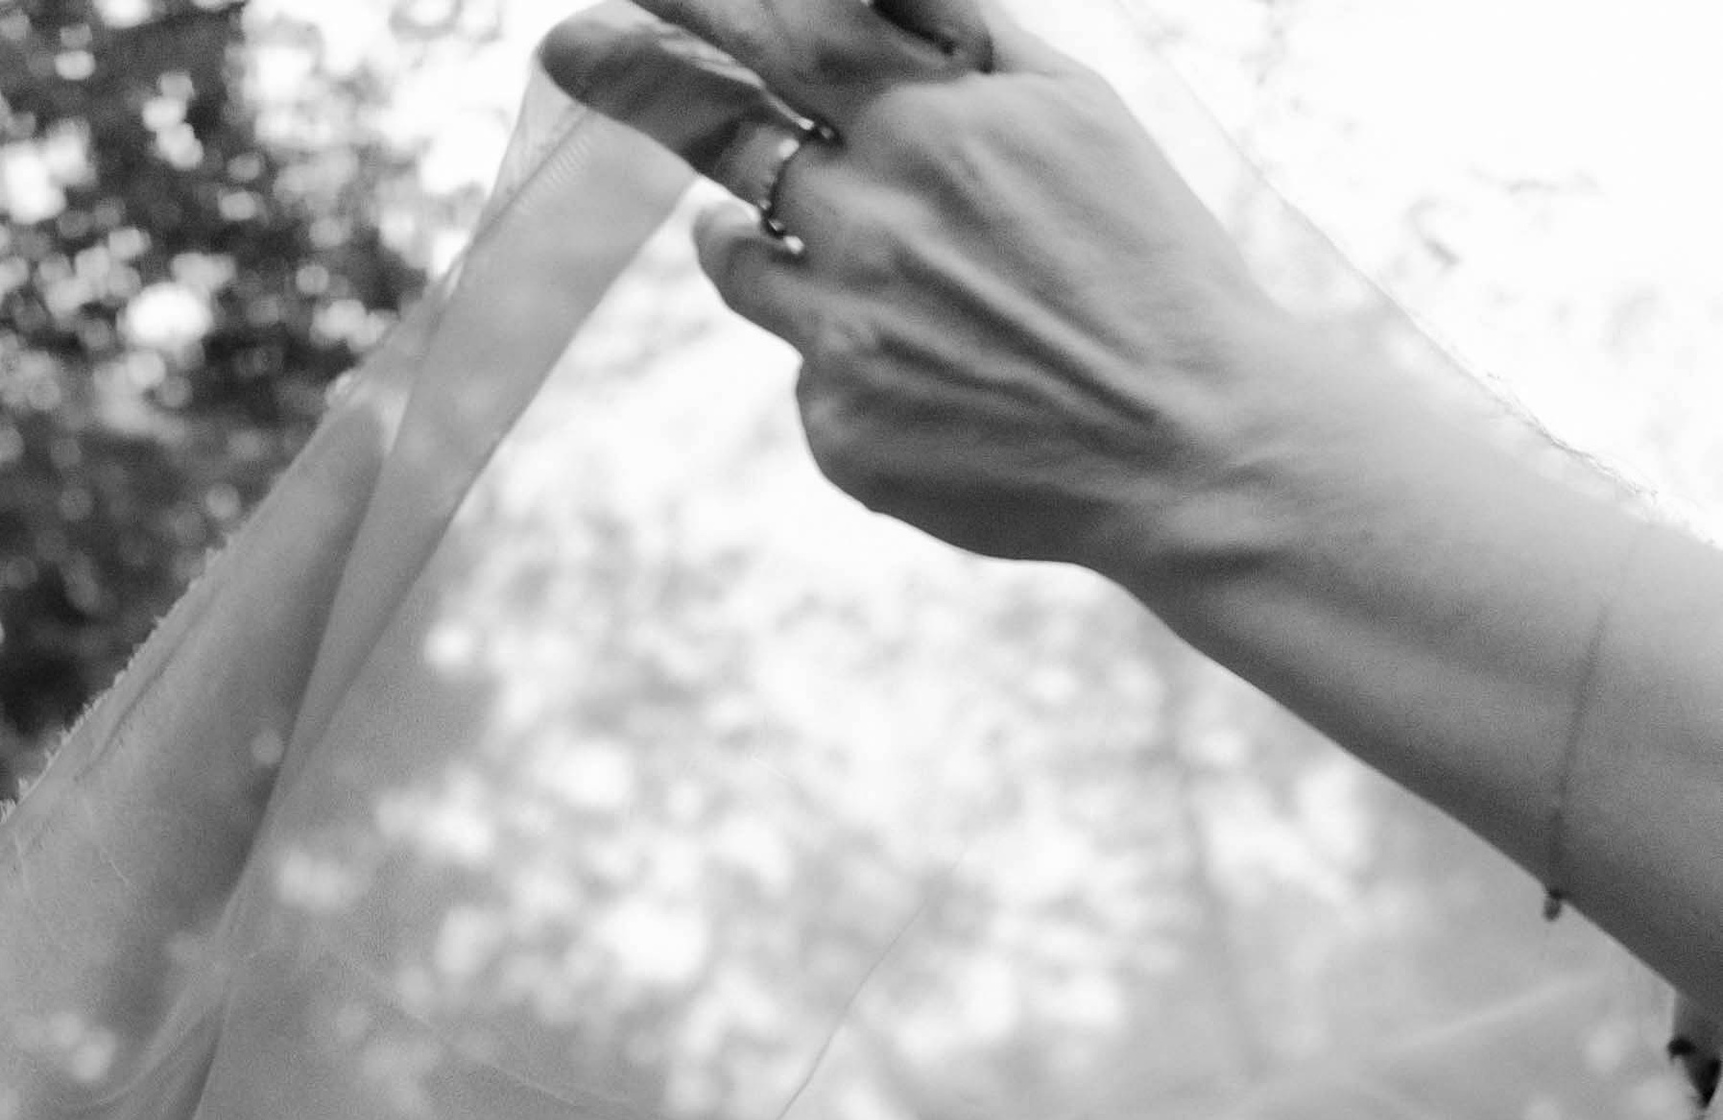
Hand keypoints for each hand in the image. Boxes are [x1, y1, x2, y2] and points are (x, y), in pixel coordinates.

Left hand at [539, 0, 1289, 573]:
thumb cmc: (1142, 260)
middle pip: (717, 125)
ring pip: (735, 253)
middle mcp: (871, 215)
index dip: (689, 3)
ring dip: (760, 233)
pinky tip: (939, 377)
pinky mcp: (840, 431)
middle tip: (566, 48)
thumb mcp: (1071, 106)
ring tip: (867, 258)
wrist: (1187, 440)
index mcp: (931, 121)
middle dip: (633, 73)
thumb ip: (954, 36)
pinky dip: (844, 354)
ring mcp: (844, 331)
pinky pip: (800, 367)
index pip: (776, 29)